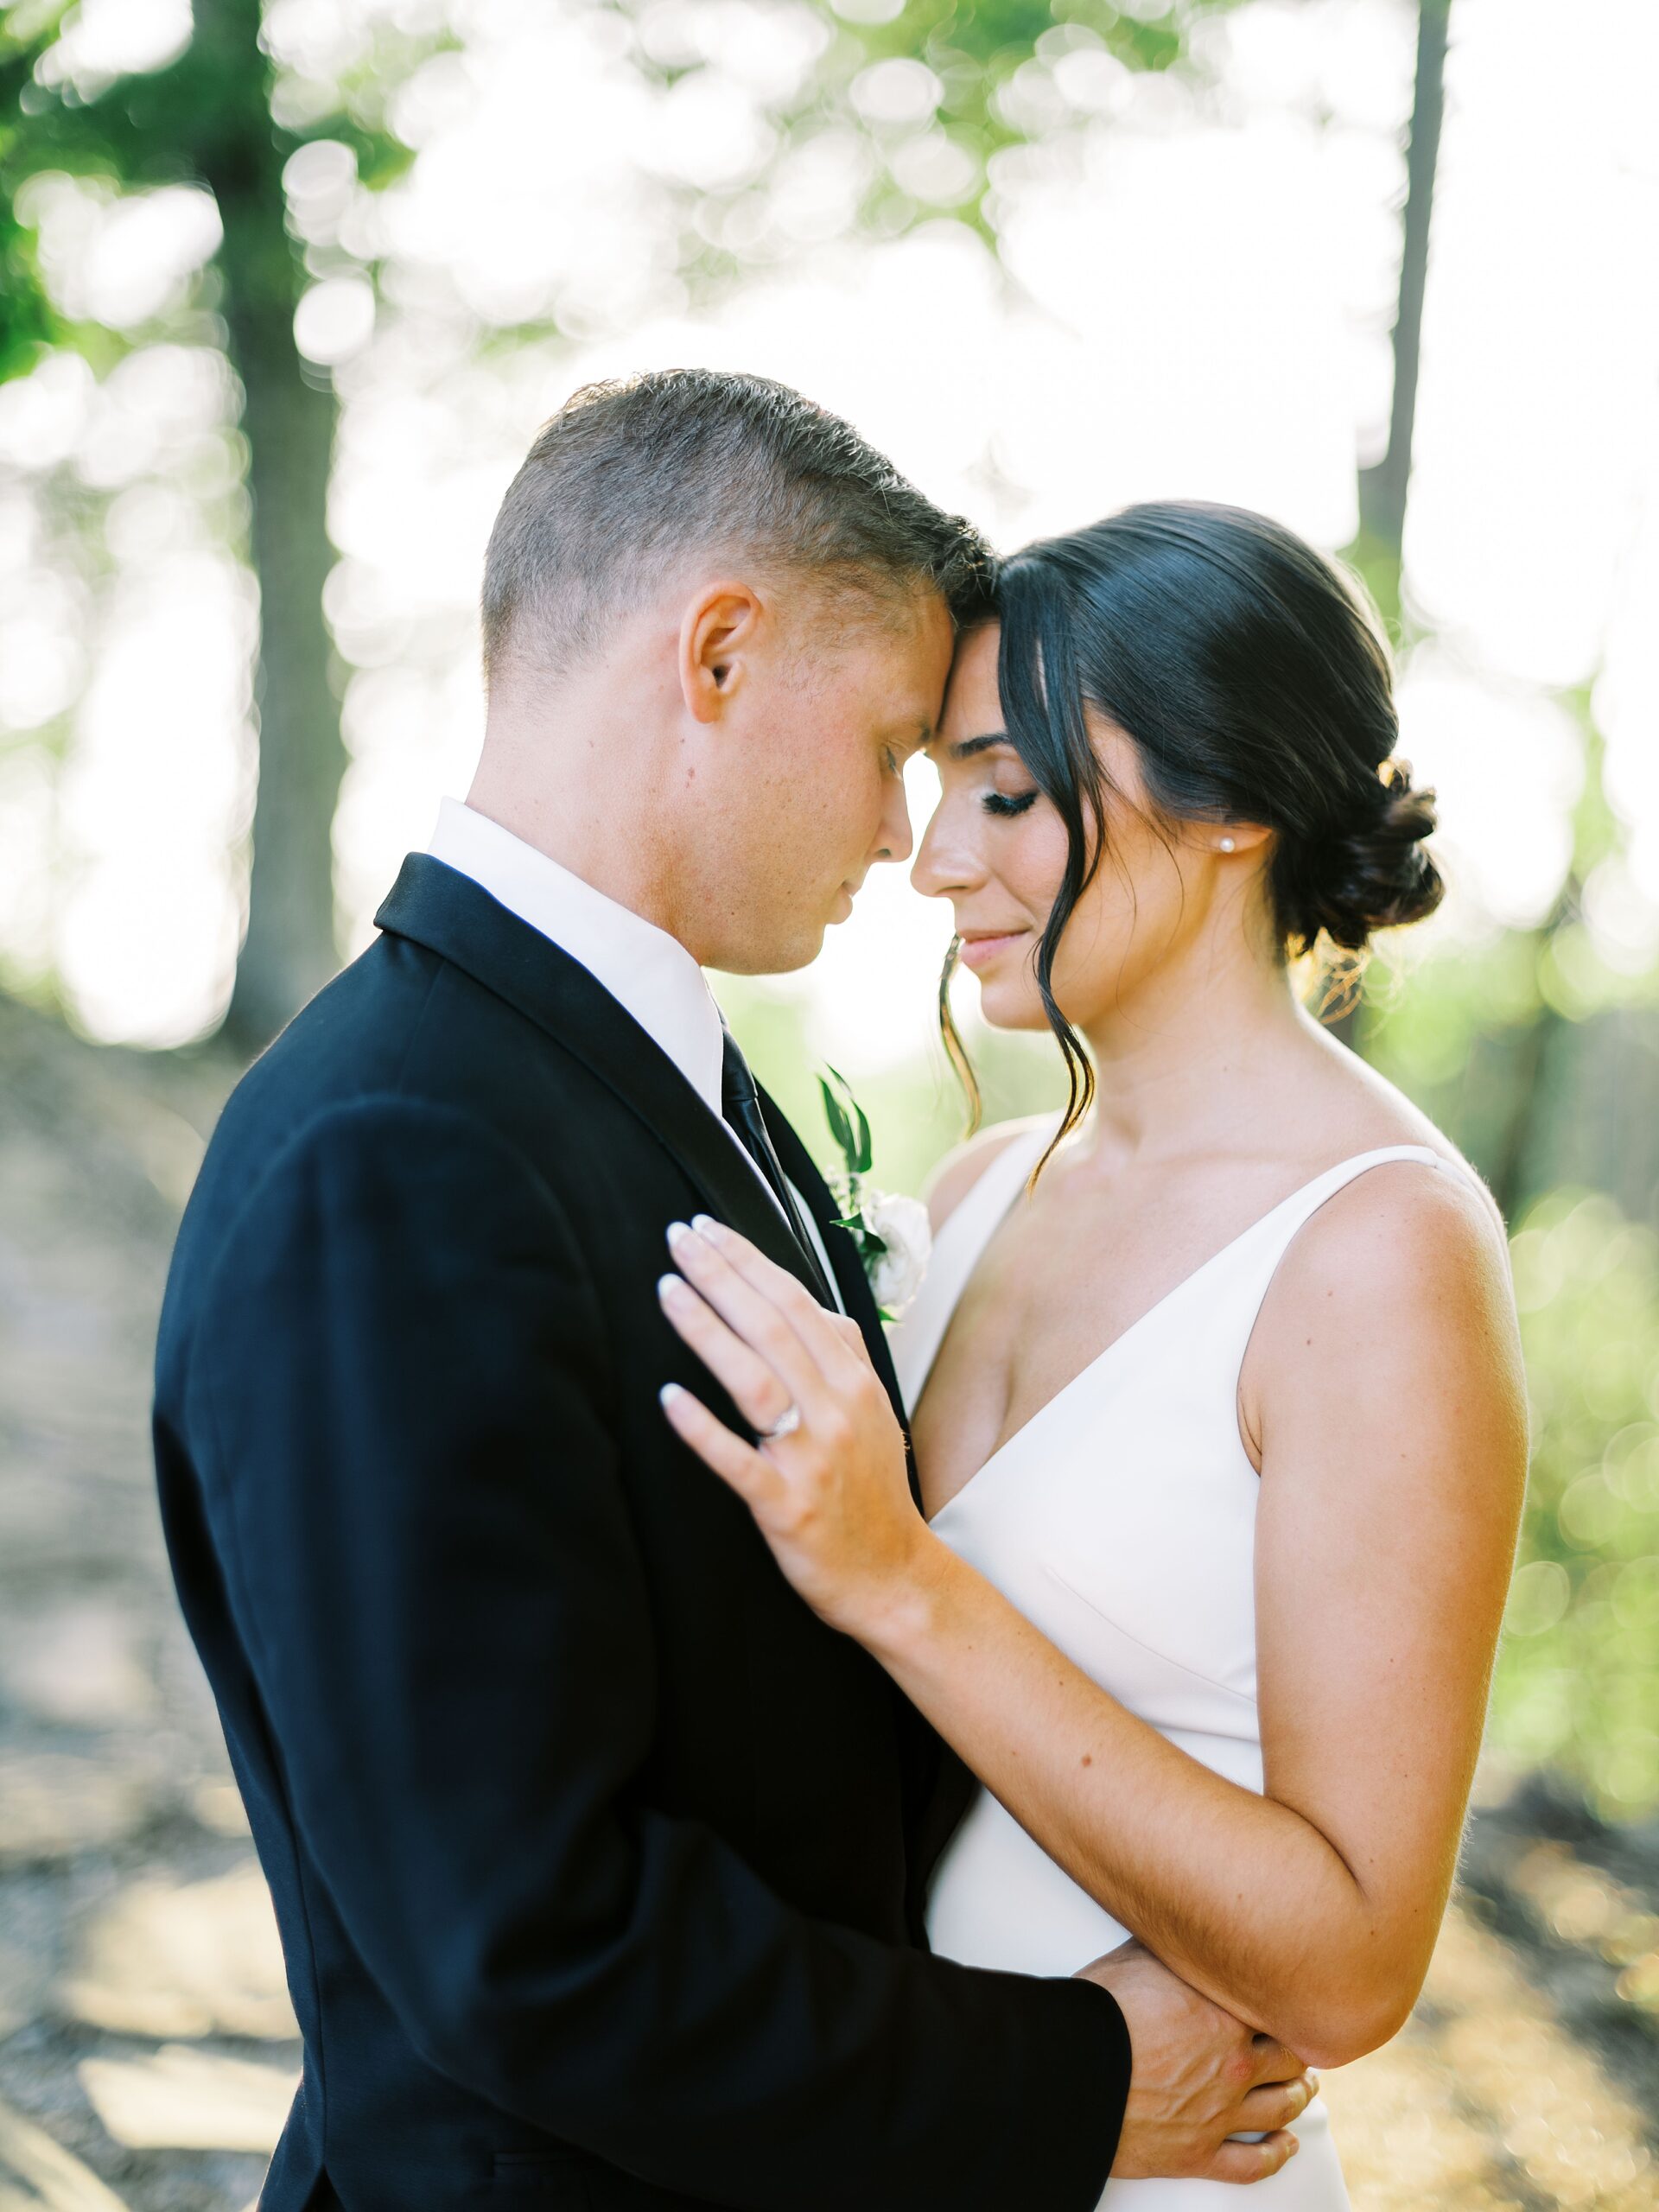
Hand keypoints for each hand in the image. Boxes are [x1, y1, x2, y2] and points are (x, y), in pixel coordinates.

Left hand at [655, 1215, 934, 1637]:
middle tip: (677, 1240)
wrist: (893, 1576)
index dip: (748, 1261)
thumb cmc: (874, 1493)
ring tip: (668, 1292)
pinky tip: (669, 1397)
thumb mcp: (875, 1413)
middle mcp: (836, 1410)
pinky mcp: (785, 1505)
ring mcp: (811, 1457)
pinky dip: (702, 1427)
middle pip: (771, 1327)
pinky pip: (738, 1460)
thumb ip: (846, 1356)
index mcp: (854, 1382)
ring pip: (753, 1380)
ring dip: (707, 1330)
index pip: (795, 1302)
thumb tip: (811, 1306)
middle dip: (720, 1276)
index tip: (708, 1230)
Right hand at [1079, 1941, 1314, 2184]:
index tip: (1288, 2002)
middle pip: (1288, 2060)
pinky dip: (1275, 2155)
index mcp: (1224, 2013)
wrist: (1071, 2072)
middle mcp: (1233, 2063)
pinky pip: (1252, 2163)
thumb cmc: (1098, 2013)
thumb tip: (1178, 1926)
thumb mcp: (1137, 1957)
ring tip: (1303, 2091)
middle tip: (1301, 2050)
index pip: (1277, 2009)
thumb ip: (1171, 1948)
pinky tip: (1284, 2145)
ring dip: (1297, 2098)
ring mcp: (1220, 2112)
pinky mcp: (1198, 2153)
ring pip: (1278, 2108)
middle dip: (1298, 2054)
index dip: (1286, 2006)